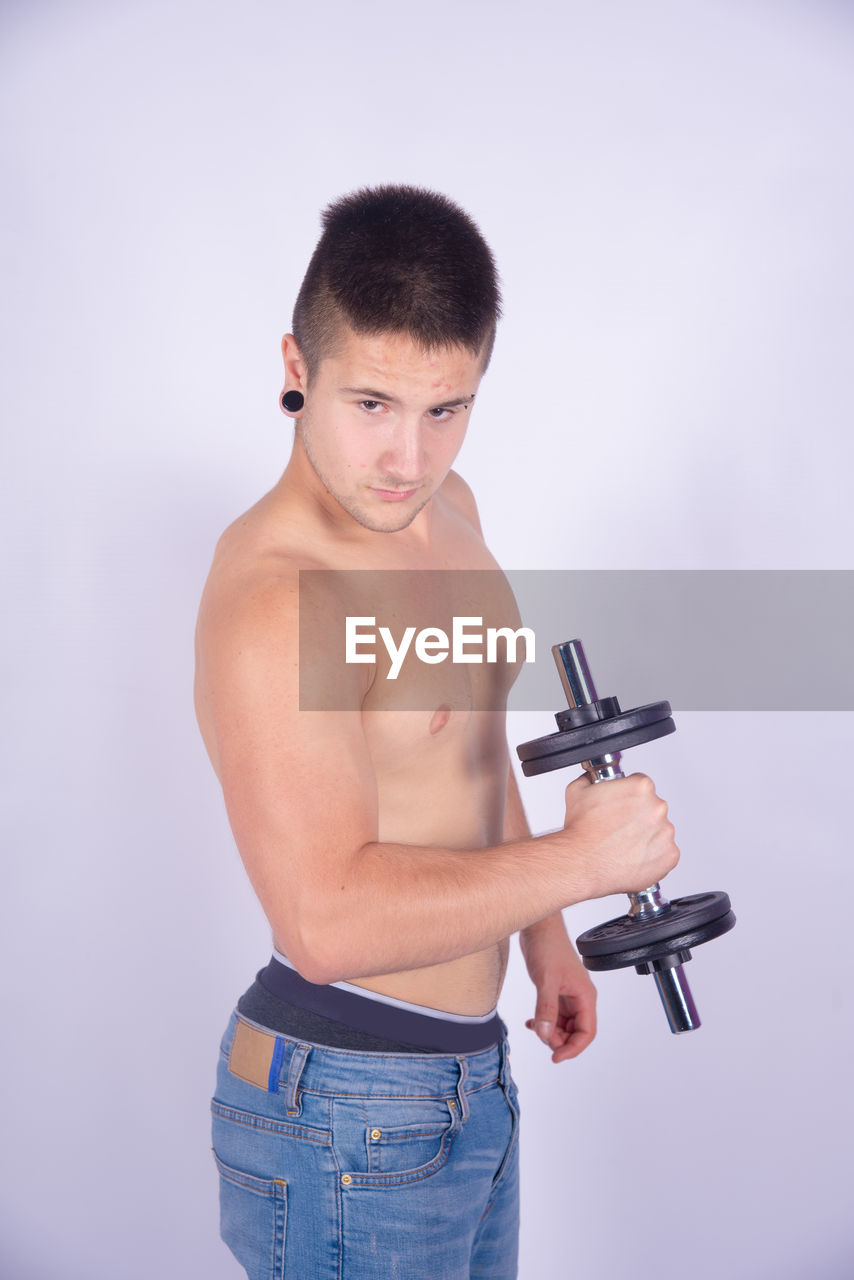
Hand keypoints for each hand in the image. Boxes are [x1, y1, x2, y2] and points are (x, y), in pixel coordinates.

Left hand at [519, 914, 596, 1062]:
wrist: (539, 927)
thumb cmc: (548, 946)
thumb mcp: (546, 980)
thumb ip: (546, 1008)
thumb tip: (544, 1034)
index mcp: (585, 996)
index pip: (587, 1032)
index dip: (574, 1048)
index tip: (556, 1057)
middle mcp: (580, 998)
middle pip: (575, 1032)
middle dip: (558, 1038)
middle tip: (540, 1033)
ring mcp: (567, 995)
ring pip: (563, 1025)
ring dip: (549, 1030)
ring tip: (534, 1024)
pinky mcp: (556, 991)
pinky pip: (553, 1015)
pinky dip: (543, 1021)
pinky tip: (531, 1022)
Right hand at [562, 771, 678, 898]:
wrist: (582, 863)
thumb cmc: (581, 831)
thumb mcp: (577, 791)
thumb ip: (590, 779)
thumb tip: (592, 778)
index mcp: (641, 787)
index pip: (642, 786)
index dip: (629, 796)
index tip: (622, 806)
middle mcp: (658, 808)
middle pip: (653, 808)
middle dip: (639, 816)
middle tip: (621, 827)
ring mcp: (666, 833)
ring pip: (660, 831)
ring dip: (647, 836)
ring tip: (625, 845)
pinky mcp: (670, 856)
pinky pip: (665, 853)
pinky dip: (653, 856)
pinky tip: (633, 857)